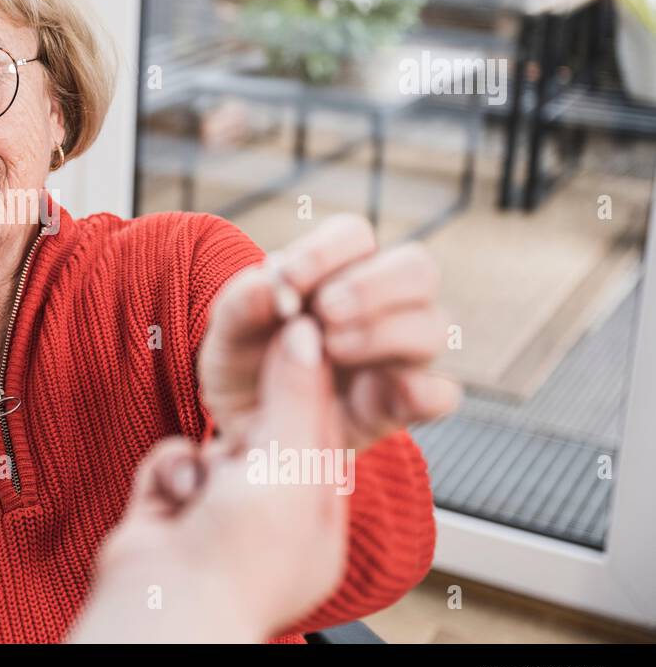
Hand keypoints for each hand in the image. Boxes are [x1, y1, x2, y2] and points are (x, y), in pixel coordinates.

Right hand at [71, 317, 345, 642]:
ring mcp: (217, 512)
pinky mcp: (169, 506)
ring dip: (203, 454)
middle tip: (247, 379)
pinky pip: (171, 456)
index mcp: (316, 517)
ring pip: (211, 442)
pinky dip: (168, 469)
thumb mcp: (288, 467)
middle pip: (264, 433)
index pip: (322, 432)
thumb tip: (307, 336)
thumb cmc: (238, 560)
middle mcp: (269, 515)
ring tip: (204, 485)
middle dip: (249, 419)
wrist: (161, 606)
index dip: (311, 381)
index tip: (302, 332)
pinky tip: (172, 500)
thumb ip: (296, 396)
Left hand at [199, 213, 460, 453]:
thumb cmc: (241, 370)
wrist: (243, 431)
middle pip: (418, 267)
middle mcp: (379, 308)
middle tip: (324, 312)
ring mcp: (397, 358)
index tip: (289, 281)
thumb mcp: (225, 337)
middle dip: (371, 285)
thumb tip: (272, 279)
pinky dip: (424, 391)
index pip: (354, 235)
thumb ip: (241, 304)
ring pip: (435, 326)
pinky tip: (378, 393)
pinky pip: (442, 394)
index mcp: (334, 275)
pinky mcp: (400, 407)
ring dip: (383, 332)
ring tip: (331, 350)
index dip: (327, 250)